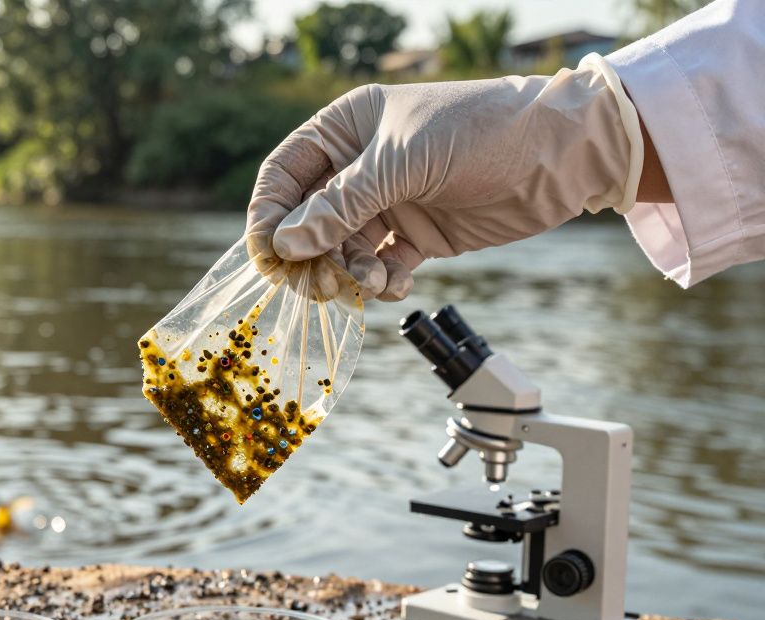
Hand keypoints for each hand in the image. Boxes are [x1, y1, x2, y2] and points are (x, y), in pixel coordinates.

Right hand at [246, 54, 641, 300]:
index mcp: (346, 129)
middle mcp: (362, 166)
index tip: (268, 255)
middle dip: (309, 255)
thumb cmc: (480, 132)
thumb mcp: (402, 162)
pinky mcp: (418, 235)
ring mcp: (390, 202)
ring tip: (368, 281)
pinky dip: (381, 281)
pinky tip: (395, 283)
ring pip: (342, 249)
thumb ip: (342, 204)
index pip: (285, 174)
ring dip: (348, 272)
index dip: (268, 214)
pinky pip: (381, 266)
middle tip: (319, 284)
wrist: (559, 153)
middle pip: (307, 220)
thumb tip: (286, 245)